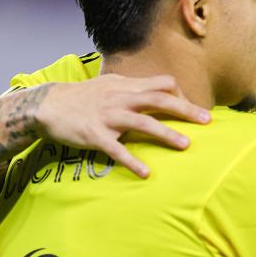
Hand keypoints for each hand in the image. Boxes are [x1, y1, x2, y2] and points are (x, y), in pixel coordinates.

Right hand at [34, 74, 210, 177]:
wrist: (48, 105)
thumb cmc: (81, 96)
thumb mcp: (109, 84)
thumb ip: (133, 87)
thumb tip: (157, 88)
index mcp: (125, 85)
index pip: (161, 83)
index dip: (179, 94)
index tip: (191, 108)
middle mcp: (119, 98)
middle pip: (158, 99)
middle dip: (185, 109)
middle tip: (207, 120)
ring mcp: (107, 116)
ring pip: (142, 122)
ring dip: (166, 133)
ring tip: (186, 145)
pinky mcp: (94, 134)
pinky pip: (116, 149)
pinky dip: (131, 161)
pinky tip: (146, 173)